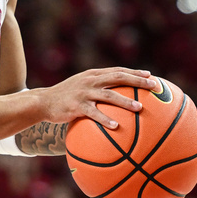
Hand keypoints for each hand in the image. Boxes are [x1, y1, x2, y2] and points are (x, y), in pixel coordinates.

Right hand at [37, 67, 156, 129]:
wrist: (43, 102)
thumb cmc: (66, 97)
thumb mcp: (81, 87)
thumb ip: (98, 88)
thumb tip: (117, 98)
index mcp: (93, 75)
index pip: (117, 71)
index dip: (134, 72)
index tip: (151, 76)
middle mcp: (90, 80)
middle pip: (118, 78)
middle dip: (137, 81)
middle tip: (153, 86)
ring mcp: (83, 92)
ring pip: (108, 95)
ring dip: (125, 102)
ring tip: (139, 108)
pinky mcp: (76, 106)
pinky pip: (94, 113)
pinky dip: (105, 119)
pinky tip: (116, 127)